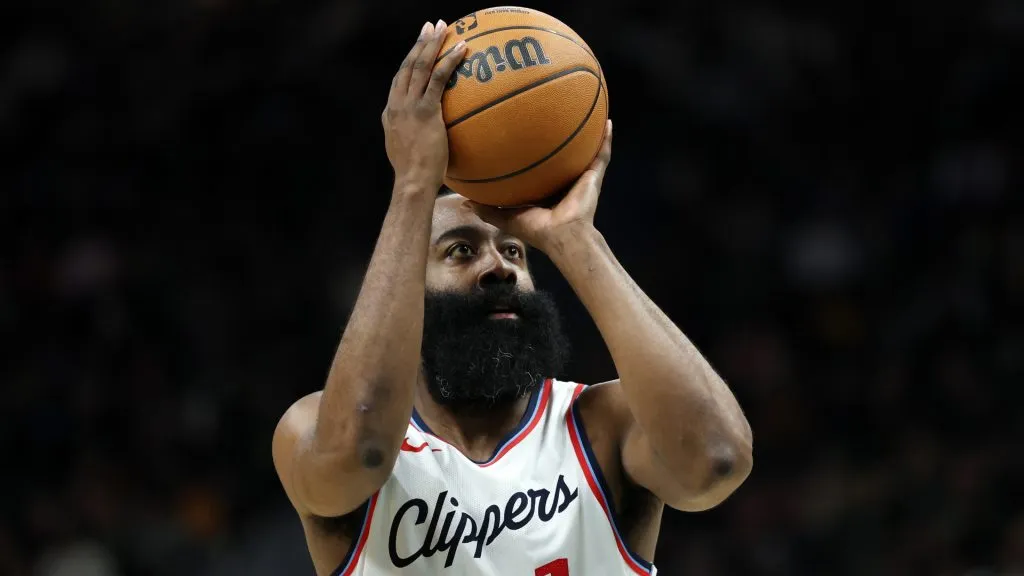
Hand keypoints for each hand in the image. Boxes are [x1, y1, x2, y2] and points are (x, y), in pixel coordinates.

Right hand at [382, 20, 467, 190]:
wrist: (412, 182)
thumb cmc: (416, 176)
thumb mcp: (410, 152)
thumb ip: (416, 138)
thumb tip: (431, 138)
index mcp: (390, 114)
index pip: (399, 81)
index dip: (408, 62)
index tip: (418, 49)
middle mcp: (396, 105)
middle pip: (407, 67)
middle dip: (419, 44)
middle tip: (429, 27)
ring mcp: (409, 106)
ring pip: (419, 67)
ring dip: (432, 44)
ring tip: (443, 28)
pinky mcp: (425, 110)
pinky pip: (438, 78)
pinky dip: (449, 61)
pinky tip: (461, 49)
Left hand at [467, 119, 612, 253]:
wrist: (561, 235)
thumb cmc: (535, 229)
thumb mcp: (505, 217)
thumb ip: (486, 209)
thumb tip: (463, 202)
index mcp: (546, 188)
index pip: (541, 166)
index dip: (534, 150)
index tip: (524, 130)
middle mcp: (564, 180)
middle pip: (563, 153)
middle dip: (561, 134)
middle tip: (553, 112)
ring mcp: (580, 177)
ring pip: (586, 150)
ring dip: (588, 132)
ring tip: (588, 108)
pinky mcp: (593, 176)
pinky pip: (602, 154)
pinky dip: (606, 139)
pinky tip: (607, 121)